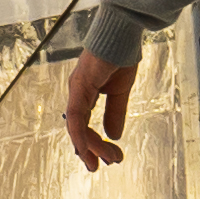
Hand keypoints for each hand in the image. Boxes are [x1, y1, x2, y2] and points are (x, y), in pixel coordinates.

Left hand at [54, 49, 137, 177]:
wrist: (123, 33)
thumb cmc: (120, 55)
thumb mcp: (120, 92)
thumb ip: (115, 112)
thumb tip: (113, 135)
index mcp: (85, 94)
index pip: (84, 124)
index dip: (92, 143)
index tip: (106, 158)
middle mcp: (77, 93)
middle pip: (78, 129)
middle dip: (91, 150)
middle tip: (105, 164)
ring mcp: (76, 89)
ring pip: (77, 126)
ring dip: (90, 146)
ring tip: (106, 160)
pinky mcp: (80, 85)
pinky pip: (76, 116)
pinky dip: (80, 134)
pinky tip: (87, 148)